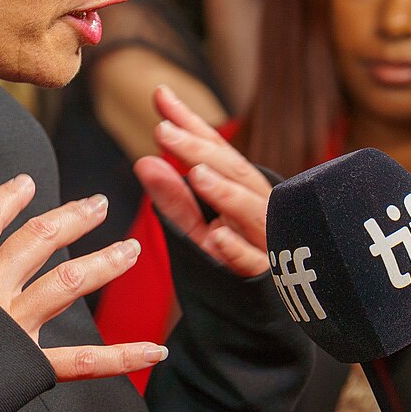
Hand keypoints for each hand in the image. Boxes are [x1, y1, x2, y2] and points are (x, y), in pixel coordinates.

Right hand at [0, 175, 165, 381]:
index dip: (6, 199)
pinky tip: (155, 349)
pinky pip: (84, 360)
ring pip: (67, 281)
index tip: (25, 184)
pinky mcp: (29, 364)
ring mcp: (12, 324)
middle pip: (35, 239)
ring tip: (130, 250)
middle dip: (70, 218)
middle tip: (97, 205)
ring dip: (104, 262)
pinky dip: (123, 357)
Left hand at [133, 85, 269, 277]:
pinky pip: (252, 261)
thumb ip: (174, 197)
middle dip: (201, 150)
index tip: (161, 96)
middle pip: (233, 171)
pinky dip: (236, 248)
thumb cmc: (233, 259)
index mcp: (242, 188)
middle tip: (165, 130)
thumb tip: (143, 160)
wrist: (267, 314)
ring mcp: (265, 238)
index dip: (190, 122)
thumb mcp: (197, 227)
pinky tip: (217, 236)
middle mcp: (258, 205)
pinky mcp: (265, 275)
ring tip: (195, 174)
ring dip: (224, 192)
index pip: (215, 149)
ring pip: (248, 210)